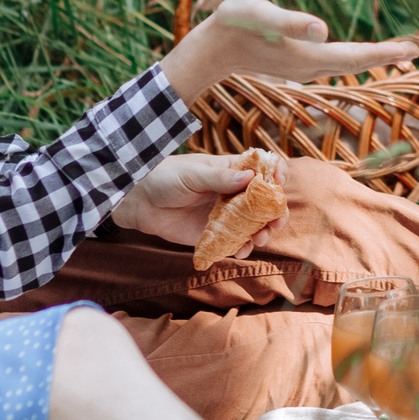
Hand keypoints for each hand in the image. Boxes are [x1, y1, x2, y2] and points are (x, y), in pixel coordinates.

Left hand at [114, 153, 293, 254]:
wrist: (140, 202)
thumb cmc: (166, 178)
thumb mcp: (192, 174)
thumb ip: (219, 178)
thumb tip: (250, 177)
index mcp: (232, 170)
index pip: (264, 168)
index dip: (276, 174)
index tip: (278, 185)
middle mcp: (235, 192)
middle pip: (267, 201)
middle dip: (276, 211)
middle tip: (275, 223)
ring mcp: (227, 214)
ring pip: (256, 224)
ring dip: (263, 232)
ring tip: (259, 239)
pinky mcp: (216, 234)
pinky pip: (236, 242)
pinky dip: (243, 248)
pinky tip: (240, 250)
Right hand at [159, 0, 417, 102]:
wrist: (208, 49)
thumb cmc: (232, 26)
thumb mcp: (260, 17)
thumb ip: (291, 23)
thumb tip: (324, 30)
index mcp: (308, 56)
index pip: (355, 56)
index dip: (384, 53)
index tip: (412, 50)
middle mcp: (310, 66)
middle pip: (354, 62)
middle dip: (384, 57)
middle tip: (414, 52)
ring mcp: (302, 67)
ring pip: (344, 64)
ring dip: (369, 59)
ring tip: (396, 54)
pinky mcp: (294, 61)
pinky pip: (331, 62)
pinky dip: (351, 58)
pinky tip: (354, 56)